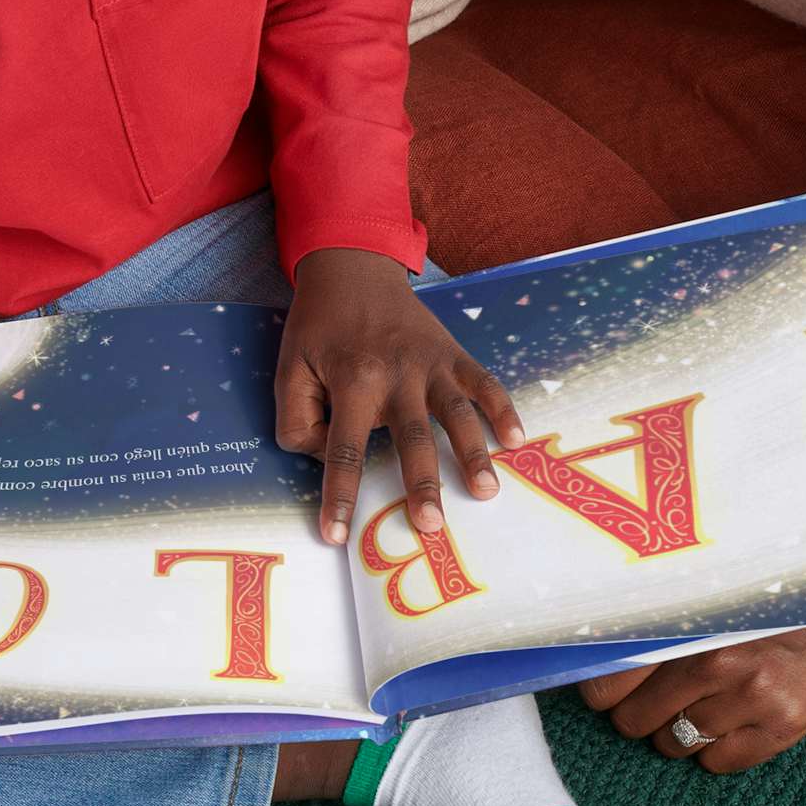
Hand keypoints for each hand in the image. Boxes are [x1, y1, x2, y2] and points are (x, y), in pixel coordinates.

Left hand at [275, 247, 523, 544]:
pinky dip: (502, 408)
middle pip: (411, 438)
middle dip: (421, 484)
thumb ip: (297, 420)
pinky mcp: (452, 352)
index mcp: (352, 380)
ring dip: (473, 454)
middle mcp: (396, 374)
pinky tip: (517, 439)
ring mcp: (430, 363)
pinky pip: (483, 381)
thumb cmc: (318, 327)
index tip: (338, 537)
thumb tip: (326, 460)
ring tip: (486, 492)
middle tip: (430, 526)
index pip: (343, 450)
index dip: (339, 496)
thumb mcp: (288, 369)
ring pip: (456, 414)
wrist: (352, 268)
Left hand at [579, 625, 805, 772]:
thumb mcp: (710, 603)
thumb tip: (597, 655)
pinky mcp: (783, 729)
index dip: (600, 689)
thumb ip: (659, 626)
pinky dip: (714, 749)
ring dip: (677, 730)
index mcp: (691, 622)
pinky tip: (733, 718)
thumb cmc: (767, 606)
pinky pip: (716, 763)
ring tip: (701, 702)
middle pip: (634, 719)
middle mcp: (719, 661)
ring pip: (673, 744)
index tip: (604, 689)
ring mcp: (753, 698)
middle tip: (655, 695)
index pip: (613, 676)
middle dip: (637, 712)